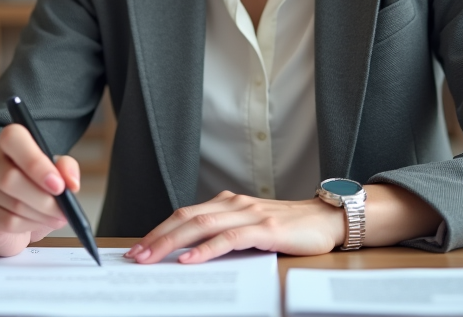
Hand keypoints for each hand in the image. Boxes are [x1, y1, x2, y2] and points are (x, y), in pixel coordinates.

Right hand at [0, 123, 80, 256]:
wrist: (17, 219)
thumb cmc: (37, 190)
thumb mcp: (57, 176)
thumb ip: (66, 170)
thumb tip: (71, 183)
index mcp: (9, 143)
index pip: (12, 138)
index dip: (35, 162)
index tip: (58, 185)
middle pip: (10, 177)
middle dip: (44, 199)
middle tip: (64, 211)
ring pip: (12, 203)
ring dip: (41, 215)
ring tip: (54, 217)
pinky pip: (6, 222)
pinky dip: (29, 226)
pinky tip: (36, 224)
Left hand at [125, 190, 345, 263]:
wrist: (327, 219)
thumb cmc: (288, 228)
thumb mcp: (250, 227)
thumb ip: (224, 233)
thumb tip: (189, 253)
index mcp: (227, 203)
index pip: (184, 214)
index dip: (159, 230)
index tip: (138, 248)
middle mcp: (234, 204)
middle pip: (186, 218)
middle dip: (157, 238)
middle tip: (135, 257)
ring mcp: (249, 214)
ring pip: (201, 227)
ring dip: (172, 243)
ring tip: (152, 258)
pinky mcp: (265, 229)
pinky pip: (229, 239)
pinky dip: (206, 250)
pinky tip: (190, 260)